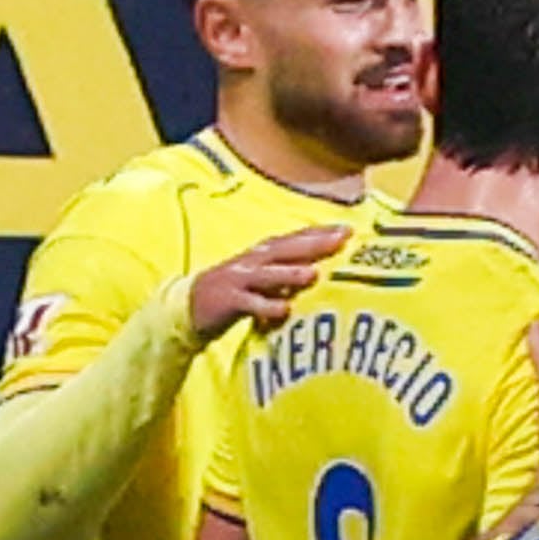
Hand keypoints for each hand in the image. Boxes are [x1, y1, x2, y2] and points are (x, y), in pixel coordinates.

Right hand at [186, 224, 348, 340]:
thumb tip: (324, 273)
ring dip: (289, 274)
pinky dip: (266, 306)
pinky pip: (248, 303)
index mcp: (262, 255)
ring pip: (266, 274)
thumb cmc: (237, 294)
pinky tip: (285, 309)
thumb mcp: (264, 281)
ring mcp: (238, 280)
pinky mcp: (227, 300)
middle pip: (284, 249)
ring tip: (314, 274)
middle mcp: (252, 261)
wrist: (190, 308)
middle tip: (340, 241)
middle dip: (312, 244)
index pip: (293, 239)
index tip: (348, 230)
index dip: (319, 233)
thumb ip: (289, 276)